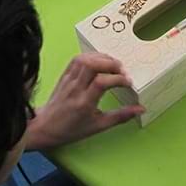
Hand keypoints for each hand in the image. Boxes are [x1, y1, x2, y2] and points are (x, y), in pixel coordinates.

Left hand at [26, 53, 144, 149]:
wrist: (44, 127)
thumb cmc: (72, 129)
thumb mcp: (98, 127)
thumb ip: (120, 117)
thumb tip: (141, 109)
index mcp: (84, 103)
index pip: (101, 83)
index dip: (118, 79)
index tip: (129, 84)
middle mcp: (75, 88)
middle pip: (92, 65)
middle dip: (111, 64)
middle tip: (122, 71)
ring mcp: (68, 79)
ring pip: (85, 59)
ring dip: (102, 58)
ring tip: (114, 65)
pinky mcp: (64, 74)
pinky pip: (77, 58)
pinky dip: (92, 56)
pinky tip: (100, 61)